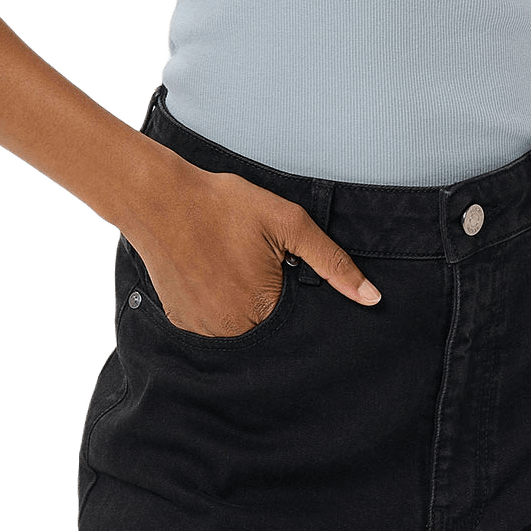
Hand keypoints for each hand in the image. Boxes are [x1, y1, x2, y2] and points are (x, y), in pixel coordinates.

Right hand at [123, 166, 380, 338]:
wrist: (159, 199)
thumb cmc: (224, 205)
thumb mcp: (287, 222)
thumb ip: (331, 261)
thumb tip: (372, 298)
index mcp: (262, 309)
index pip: (298, 323)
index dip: (294, 295)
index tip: (280, 271)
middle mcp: (232, 331)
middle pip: (269, 329)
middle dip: (269, 301)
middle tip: (251, 262)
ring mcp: (203, 331)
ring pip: (241, 330)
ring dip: (244, 307)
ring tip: (231, 265)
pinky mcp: (181, 324)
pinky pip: (212, 327)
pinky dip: (218, 307)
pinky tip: (211, 274)